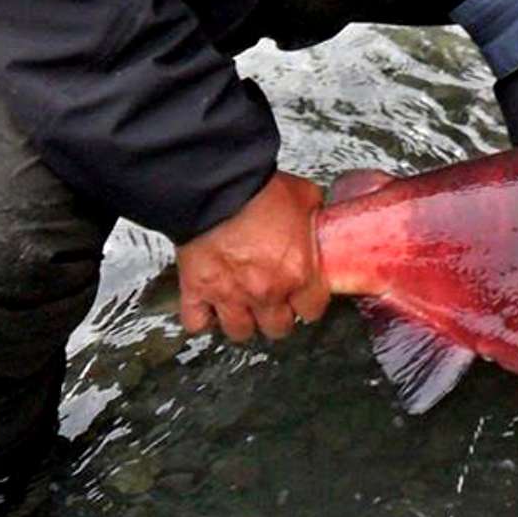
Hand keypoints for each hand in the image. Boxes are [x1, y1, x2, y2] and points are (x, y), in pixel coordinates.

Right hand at [175, 171, 329, 341]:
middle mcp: (265, 291)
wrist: (218, 185)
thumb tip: (320, 218)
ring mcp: (230, 295)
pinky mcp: (197, 290)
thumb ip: (314, 217)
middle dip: (278, 315)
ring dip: (244, 320)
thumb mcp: (305, 197)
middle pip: (278, 328)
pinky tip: (211, 307)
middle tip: (276, 299)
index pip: (312, 310)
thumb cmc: (260, 190)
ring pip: (241, 331)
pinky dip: (203, 318)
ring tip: (245, 306)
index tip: (305, 296)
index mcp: (298, 272)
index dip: (309, 302)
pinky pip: (198, 323)